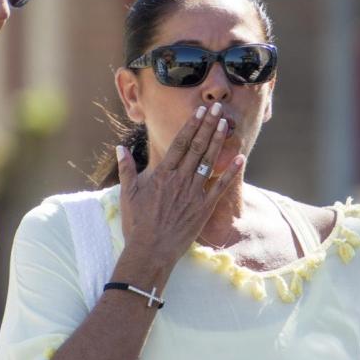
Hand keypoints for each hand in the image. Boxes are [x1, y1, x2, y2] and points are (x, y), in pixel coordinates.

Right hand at [116, 102, 244, 270]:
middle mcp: (180, 180)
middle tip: (218, 108)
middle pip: (197, 147)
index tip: (200, 111)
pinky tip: (240, 158)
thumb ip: (126, 168)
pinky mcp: (204, 209)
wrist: (150, 251)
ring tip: (226, 124)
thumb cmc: (136, 223)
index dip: (192, 125)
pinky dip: (231, 172)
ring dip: (218, 142)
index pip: (180, 143)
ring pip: (209, 162)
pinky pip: (220, 187)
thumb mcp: (127, 193)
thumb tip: (119, 148)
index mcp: (162, 174)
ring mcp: (194, 194)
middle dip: (208, 126)